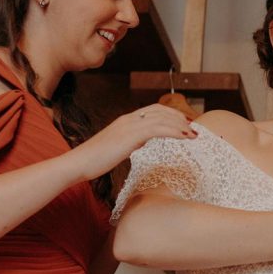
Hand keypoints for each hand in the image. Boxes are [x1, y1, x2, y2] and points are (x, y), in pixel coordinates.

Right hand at [68, 104, 196, 180]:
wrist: (78, 163)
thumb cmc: (94, 159)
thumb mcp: (116, 147)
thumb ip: (129, 141)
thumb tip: (139, 141)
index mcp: (125, 120)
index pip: (153, 110)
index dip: (170, 114)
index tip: (183, 123)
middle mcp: (129, 119)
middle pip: (160, 111)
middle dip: (179, 118)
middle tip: (193, 128)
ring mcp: (129, 125)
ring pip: (162, 118)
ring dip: (180, 125)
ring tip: (193, 134)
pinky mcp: (131, 135)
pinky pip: (158, 129)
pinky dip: (175, 131)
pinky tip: (185, 137)